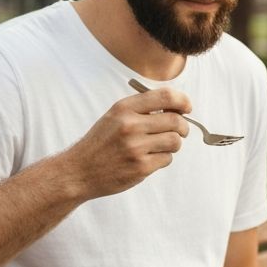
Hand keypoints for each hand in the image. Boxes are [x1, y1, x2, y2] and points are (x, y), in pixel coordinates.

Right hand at [67, 87, 190, 197]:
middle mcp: (130, 125)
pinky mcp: (140, 167)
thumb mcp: (115, 117)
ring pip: (175, 141)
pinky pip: (167, 159)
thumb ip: (142, 109)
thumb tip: (176, 107)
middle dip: (183, 126)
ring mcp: (136, 147)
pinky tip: (150, 158)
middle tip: (180, 131)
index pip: (165, 96)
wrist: (80, 171)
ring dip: (174, 144)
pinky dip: (163, 158)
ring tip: (162, 146)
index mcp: (124, 108)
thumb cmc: (101, 143)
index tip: (187, 108)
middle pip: (175, 120)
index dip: (182, 101)